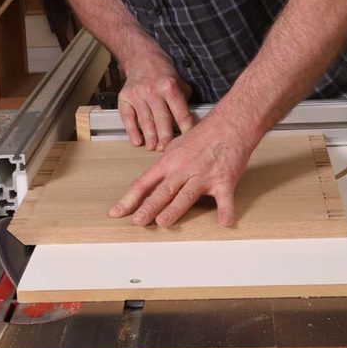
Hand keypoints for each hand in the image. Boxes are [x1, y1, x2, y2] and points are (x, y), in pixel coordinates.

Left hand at [108, 114, 255, 227]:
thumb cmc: (204, 135)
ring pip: (186, 195)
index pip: (144, 182)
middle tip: (137, 221)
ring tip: (163, 222)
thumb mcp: (176, 146)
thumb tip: (152, 179)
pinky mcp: (224, 181)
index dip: (129, 199)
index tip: (116, 212)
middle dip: (149, 207)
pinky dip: (226, 211)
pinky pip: (224, 199)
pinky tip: (224, 223)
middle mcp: (184, 169)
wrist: (230, 125)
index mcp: (169, 162)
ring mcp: (204, 176)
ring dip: (174, 209)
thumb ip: (164, 164)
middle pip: (163, 190)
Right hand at [118, 53, 194, 150]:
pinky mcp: (125, 98)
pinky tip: (137, 141)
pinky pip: (128, 118)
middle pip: (161, 119)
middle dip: (166, 137)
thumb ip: (183, 100)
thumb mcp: (179, 81)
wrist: (141, 58)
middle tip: (167, 149)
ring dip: (150, 137)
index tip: (188, 141)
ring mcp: (137, 95)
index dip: (185, 129)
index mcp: (169, 87)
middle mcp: (153, 91)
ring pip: (145, 121)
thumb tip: (189, 121)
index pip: (180, 113)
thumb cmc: (162, 72)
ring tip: (153, 147)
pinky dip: (132, 131)